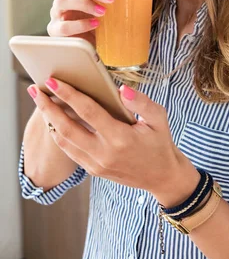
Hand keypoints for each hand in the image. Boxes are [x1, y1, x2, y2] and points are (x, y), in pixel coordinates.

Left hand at [28, 78, 199, 203]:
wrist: (162, 177)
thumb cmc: (160, 143)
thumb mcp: (159, 118)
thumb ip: (142, 102)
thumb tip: (121, 89)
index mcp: (120, 137)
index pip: (88, 112)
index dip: (70, 95)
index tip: (55, 81)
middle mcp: (104, 153)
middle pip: (67, 128)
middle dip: (49, 107)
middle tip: (35, 90)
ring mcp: (96, 164)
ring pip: (64, 141)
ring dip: (49, 120)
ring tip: (41, 102)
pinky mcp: (93, 170)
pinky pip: (70, 151)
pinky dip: (59, 135)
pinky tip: (54, 121)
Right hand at [47, 0, 158, 45]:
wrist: (91, 41)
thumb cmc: (102, 16)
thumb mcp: (115, 2)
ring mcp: (58, 12)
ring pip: (63, 1)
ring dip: (85, 5)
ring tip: (103, 12)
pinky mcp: (56, 30)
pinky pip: (62, 25)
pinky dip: (78, 25)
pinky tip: (94, 25)